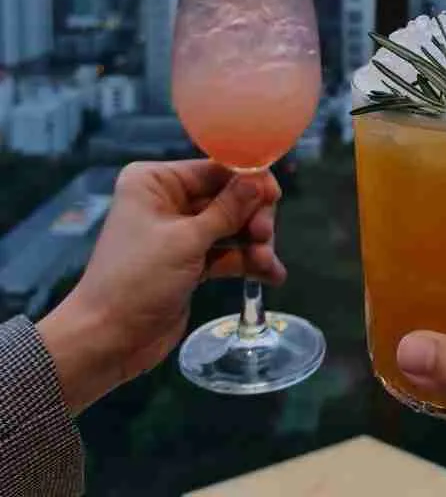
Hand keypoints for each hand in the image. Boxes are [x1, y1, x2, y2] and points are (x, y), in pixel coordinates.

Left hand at [38, 160, 284, 413]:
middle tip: (264, 236)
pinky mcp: (189, 262)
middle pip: (228, 197)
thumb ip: (227, 209)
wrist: (107, 340)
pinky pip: (226, 252)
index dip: (248, 180)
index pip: (214, 169)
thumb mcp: (186, 241)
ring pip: (231, 226)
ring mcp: (180, 233)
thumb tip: (260, 178)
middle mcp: (168, 200)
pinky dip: (246, 262)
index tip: (274, 196)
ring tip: (267, 263)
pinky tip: (271, 275)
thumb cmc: (137, 280)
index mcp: (156, 181)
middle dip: (251, 216)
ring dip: (254, 243)